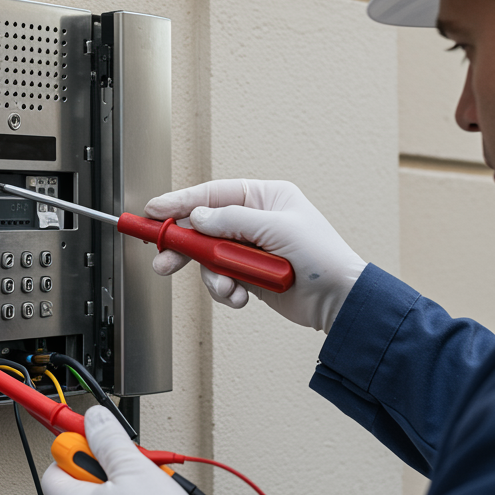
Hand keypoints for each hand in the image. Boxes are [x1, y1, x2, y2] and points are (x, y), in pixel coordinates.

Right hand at [145, 179, 366, 332]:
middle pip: (203, 227)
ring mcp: (250, 250)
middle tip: (163, 259)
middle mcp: (254, 221)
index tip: (154, 211)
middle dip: (184, 246)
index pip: (212, 195)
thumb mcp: (275, 229)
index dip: (180, 202)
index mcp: (264, 198)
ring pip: (210, 258)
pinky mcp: (249, 275)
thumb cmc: (321, 257)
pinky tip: (239, 296)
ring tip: (227, 287)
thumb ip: (230, 221)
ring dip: (213, 276)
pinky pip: (221, 279)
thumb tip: (197, 217)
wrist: (340, 300)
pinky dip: (226, 290)